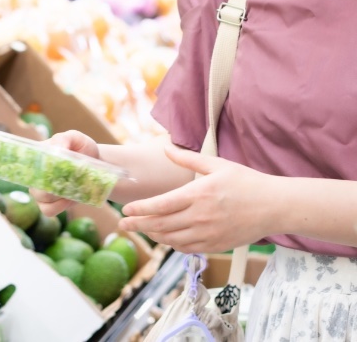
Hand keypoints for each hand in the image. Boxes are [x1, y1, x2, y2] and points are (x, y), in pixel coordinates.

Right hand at [31, 131, 99, 216]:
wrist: (96, 165)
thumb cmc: (83, 149)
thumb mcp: (77, 139)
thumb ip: (66, 139)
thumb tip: (58, 149)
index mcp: (38, 155)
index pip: (28, 163)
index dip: (40, 169)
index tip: (55, 170)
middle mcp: (35, 173)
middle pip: (34, 184)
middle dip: (53, 185)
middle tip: (69, 180)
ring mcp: (40, 189)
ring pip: (41, 198)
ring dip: (58, 196)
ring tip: (72, 188)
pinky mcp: (47, 203)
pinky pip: (47, 210)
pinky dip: (59, 206)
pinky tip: (69, 199)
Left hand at [118, 144, 276, 253]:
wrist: (275, 206)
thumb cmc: (246, 182)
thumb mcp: (217, 165)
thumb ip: (187, 160)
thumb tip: (165, 149)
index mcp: (198, 195)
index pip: (161, 206)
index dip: (140, 209)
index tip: (126, 210)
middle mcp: (200, 217)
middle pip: (161, 225)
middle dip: (138, 225)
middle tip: (122, 225)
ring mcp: (208, 234)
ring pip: (171, 239)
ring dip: (153, 235)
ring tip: (141, 229)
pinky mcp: (216, 245)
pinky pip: (186, 248)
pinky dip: (171, 244)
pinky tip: (164, 238)